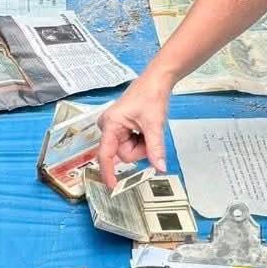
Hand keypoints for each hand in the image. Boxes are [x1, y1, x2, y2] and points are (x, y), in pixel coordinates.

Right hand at [97, 68, 172, 187]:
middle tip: (149, 134)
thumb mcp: (154, 124)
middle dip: (139, 149)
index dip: (108, 172)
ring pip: (128, 150)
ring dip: (142, 144)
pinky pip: (130, 144)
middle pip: (123, 154)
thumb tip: (160, 168)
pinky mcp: (120, 127)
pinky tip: (144, 127)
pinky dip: (141, 140)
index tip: (113, 186)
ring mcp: (114, 127)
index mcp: (111, 124)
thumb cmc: (151, 96)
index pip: (106, 154)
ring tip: (148, 128)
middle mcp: (108, 126)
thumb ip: (155, 148)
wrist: (156, 81)